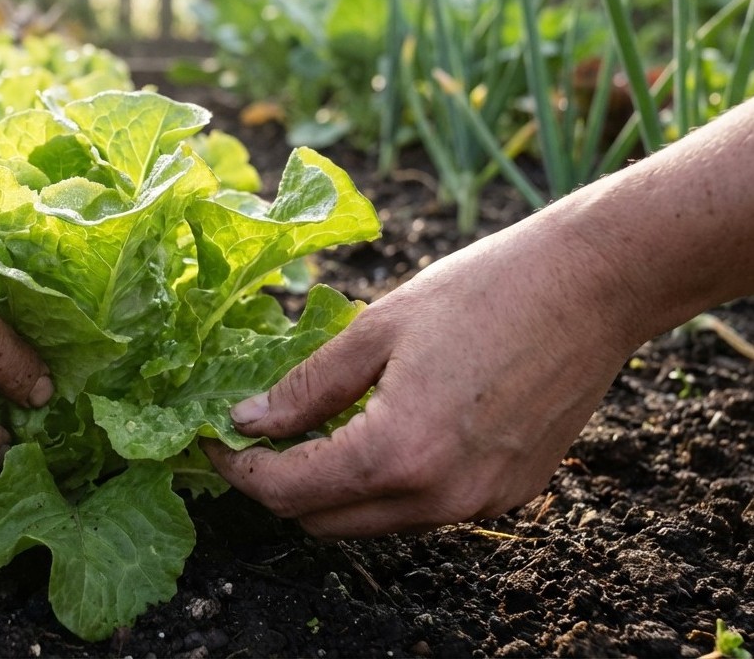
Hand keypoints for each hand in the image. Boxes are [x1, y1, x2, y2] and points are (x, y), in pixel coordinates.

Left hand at [204, 221, 636, 537]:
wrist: (592, 285)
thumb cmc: (483, 291)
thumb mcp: (374, 328)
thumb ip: (305, 388)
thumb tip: (247, 422)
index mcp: (397, 454)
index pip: (288, 492)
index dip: (239, 469)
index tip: (215, 439)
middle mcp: (439, 498)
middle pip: (323, 522)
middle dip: (280, 485)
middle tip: (259, 434)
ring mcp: (478, 504)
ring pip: (373, 522)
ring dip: (333, 488)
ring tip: (319, 427)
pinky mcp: (508, 495)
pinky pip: (424, 509)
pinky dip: (388, 484)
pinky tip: (384, 428)